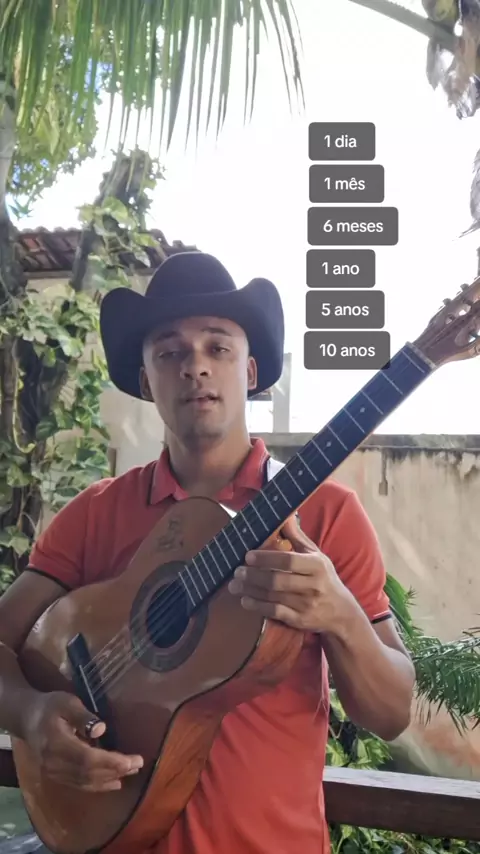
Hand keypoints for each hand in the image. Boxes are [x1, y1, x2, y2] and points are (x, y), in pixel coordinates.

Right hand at [23, 691, 143, 791]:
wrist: (26, 718)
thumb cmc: (50, 706)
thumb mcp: (66, 702)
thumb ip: (83, 716)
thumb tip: (101, 729)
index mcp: (56, 743)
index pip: (87, 759)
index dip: (110, 762)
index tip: (131, 760)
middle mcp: (54, 763)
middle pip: (89, 772)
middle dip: (116, 770)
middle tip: (138, 763)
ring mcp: (54, 772)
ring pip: (86, 781)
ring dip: (111, 778)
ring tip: (132, 771)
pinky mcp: (56, 775)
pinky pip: (80, 784)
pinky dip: (99, 784)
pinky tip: (115, 782)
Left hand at [228, 515, 354, 633]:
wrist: (341, 612)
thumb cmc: (324, 578)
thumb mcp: (316, 555)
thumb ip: (297, 537)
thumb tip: (284, 515)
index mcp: (317, 566)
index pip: (288, 561)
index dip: (266, 558)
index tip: (248, 555)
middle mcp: (313, 585)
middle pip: (277, 580)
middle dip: (253, 576)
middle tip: (236, 571)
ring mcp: (306, 604)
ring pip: (273, 597)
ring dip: (250, 591)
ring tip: (234, 585)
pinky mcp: (300, 620)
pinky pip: (275, 613)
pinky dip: (258, 607)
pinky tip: (245, 601)